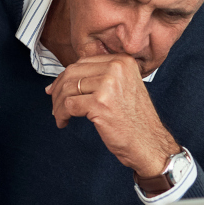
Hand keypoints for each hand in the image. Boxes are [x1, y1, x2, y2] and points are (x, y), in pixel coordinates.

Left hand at [45, 55, 178, 176]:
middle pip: (72, 73)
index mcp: (122, 61)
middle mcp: (116, 68)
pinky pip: (69, 105)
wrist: (149, 143)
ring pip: (68, 89)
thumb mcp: (124, 87)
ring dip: (58, 105)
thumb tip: (64, 78)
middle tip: (54, 104)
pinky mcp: (100, 103)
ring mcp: (108, 85)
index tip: (56, 88)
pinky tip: (64, 122)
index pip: (83, 62)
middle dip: (58, 90)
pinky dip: (62, 115)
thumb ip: (101, 77)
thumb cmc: (135, 121)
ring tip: (59, 115)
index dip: (65, 76)